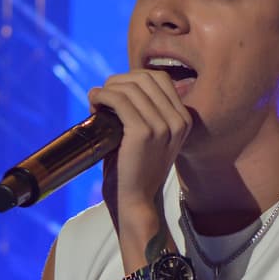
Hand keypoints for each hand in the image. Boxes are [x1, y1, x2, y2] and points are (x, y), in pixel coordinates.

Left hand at [88, 70, 191, 226]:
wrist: (137, 202)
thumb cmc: (136, 170)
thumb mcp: (151, 138)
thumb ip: (146, 113)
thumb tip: (120, 87)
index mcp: (184, 120)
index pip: (160, 79)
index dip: (134, 77)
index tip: (115, 90)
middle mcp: (178, 121)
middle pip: (145, 79)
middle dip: (119, 80)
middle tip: (102, 94)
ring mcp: (163, 126)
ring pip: (131, 87)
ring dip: (108, 88)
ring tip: (95, 99)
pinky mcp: (143, 132)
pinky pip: (120, 100)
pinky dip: (103, 95)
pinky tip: (94, 100)